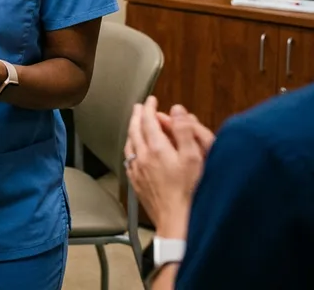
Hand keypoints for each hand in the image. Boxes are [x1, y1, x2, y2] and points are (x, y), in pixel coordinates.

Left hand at [124, 97, 209, 237]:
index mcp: (157, 148)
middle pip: (135, 129)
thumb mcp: (194, 158)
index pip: (148, 119)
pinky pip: (129, 159)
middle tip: (140, 107)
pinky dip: (131, 148)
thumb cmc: (189, 194)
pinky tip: (134, 151)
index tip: (151, 99)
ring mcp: (138, 170)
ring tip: (136, 125)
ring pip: (130, 143)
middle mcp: (143, 157)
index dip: (149, 107)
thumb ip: (184, 131)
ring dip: (132, 130)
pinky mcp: (137, 183)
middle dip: (137, 115)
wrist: (177, 223)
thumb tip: (176, 110)